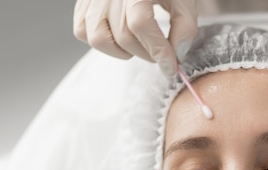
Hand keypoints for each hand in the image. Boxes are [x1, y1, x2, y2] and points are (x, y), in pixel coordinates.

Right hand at [73, 0, 198, 75]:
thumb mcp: (184, 1)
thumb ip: (185, 26)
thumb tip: (176, 55)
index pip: (141, 22)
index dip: (158, 50)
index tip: (171, 66)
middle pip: (123, 35)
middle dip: (147, 53)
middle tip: (161, 52)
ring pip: (98, 38)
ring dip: (123, 51)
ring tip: (141, 45)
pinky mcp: (83, 2)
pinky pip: (82, 32)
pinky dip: (104, 42)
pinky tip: (122, 38)